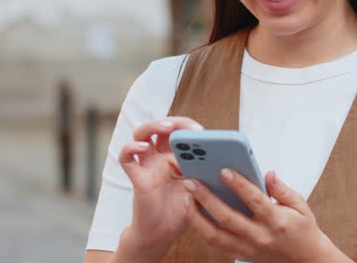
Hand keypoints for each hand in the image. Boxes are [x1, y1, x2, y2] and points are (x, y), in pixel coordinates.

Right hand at [118, 117, 203, 256]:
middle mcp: (161, 157)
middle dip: (176, 122)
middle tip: (190, 129)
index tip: (205, 133)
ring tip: (167, 128)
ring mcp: (147, 164)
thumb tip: (230, 162)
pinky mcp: (137, 176)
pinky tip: (143, 147)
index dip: (191, 127)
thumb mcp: (202, 191)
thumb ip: (211, 176)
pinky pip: (126, 157)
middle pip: (162, 127)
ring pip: (141, 134)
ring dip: (153, 125)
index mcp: (178, 157)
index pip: (182, 131)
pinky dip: (131, 148)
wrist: (162, 235)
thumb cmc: (182, 212)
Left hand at [183, 169, 346, 262]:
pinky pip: (216, 244)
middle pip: (228, 217)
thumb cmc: (303, 230)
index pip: (255, 200)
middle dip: (207, 198)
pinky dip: (202, 229)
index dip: (239, 185)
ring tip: (187, 198)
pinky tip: (194, 214)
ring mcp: (249, 249)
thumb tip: (268, 174)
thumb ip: (283, 189)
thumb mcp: (301, 206)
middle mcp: (260, 236)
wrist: (305, 261)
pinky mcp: (241, 256)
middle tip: (191, 181)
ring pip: (216, 235)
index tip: (224, 170)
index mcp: (277, 221)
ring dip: (197, 216)